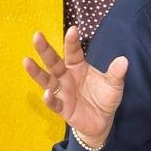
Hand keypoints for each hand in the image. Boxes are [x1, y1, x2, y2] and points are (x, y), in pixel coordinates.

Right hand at [22, 27, 126, 147]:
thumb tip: (123, 60)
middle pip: (53, 62)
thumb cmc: (104, 98)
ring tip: (27, 61)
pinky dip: (49, 98)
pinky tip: (46, 93)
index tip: (73, 29)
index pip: (73, 52)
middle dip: (45, 49)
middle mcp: (66, 77)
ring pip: (46, 80)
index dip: (72, 41)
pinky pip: (53, 103)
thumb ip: (116, 73)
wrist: (102, 121)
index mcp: (78, 67)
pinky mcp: (62, 108)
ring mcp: (62, 92)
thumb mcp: (114, 85)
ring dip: (36, 72)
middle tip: (37, 36)